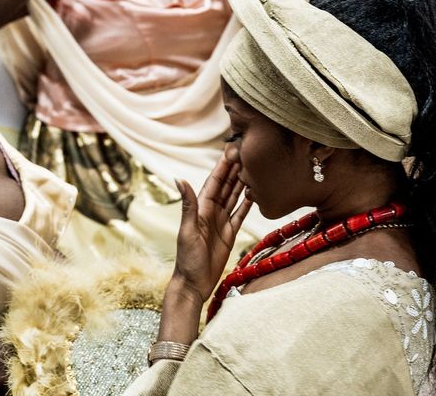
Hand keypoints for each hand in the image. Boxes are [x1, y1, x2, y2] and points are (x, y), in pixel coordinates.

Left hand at [172, 153, 250, 303]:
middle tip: (247, 152)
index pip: (214, 183)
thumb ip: (188, 205)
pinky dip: (248, 203)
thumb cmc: (187, 259)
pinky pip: (240, 214)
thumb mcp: (187, 231)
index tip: (231, 150)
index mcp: (201, 209)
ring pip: (234, 198)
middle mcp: (211, 212)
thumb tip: (179, 179)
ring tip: (255, 168)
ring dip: (243, 183)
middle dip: (235, 170)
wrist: (193, 284)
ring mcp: (221, 222)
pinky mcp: (229, 233)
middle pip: (226, 186)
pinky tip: (256, 193)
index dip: (222, 167)